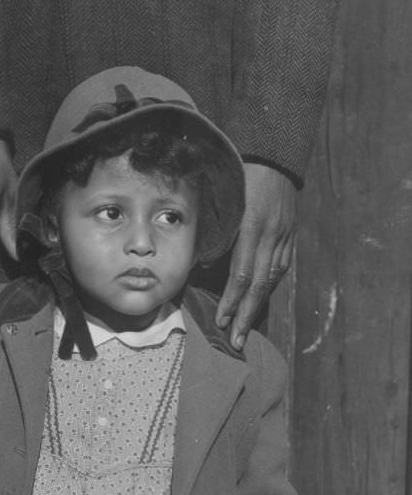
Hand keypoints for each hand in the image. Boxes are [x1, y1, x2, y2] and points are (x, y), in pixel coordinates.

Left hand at [216, 164, 295, 349]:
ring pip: (271, 279)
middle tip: (236, 340)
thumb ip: (216, 230)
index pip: (241, 274)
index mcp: (252, 227)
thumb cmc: (240, 173)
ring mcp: (284, 236)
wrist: (275, 155)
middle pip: (258, 284)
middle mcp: (271, 236)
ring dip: (258, 306)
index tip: (221, 321)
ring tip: (246, 327)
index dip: (231, 301)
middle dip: (246, 315)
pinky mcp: (291, 235)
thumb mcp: (224, 198)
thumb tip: (203, 262)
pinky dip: (269, 286)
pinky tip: (260, 298)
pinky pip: (280, 267)